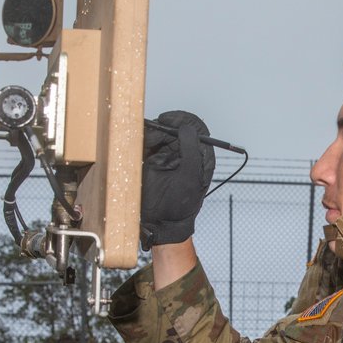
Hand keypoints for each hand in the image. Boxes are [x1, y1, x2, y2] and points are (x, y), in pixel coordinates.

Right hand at [140, 110, 214, 248]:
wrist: (161, 222)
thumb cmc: (180, 204)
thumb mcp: (190, 176)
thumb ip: (191, 150)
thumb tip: (186, 128)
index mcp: (200, 155)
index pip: (196, 127)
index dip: (183, 120)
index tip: (170, 120)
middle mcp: (185, 152)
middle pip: (176, 127)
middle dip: (165, 127)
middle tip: (155, 133)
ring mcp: (169, 155)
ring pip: (161, 133)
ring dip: (153, 134)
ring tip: (148, 144)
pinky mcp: (153, 160)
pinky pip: (149, 143)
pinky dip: (144, 141)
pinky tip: (143, 148)